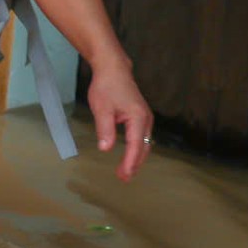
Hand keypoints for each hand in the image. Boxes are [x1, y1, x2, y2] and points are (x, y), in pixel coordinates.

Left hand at [86, 59, 152, 180]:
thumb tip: (105, 148)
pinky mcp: (141, 117)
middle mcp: (146, 120)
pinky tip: (129, 156)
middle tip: (124, 178)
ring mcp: (145, 118)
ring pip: (144, 143)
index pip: (135, 145)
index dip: (130, 162)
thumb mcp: (102, 108)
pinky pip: (141, 137)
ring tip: (125, 172)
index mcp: (138, 118)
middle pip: (143, 147)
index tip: (125, 174)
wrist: (113, 69)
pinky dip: (136, 149)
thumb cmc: (107, 86)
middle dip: (134, 164)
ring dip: (135, 158)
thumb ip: (104, 129)